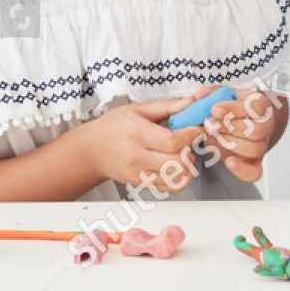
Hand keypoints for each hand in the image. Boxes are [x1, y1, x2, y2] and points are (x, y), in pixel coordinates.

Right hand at [89, 96, 207, 191]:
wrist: (92, 150)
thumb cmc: (114, 127)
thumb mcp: (138, 109)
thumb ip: (168, 106)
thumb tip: (192, 101)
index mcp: (136, 134)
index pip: (172, 141)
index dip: (191, 135)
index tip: (197, 128)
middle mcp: (136, 156)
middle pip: (177, 162)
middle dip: (190, 150)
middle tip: (188, 141)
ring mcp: (138, 173)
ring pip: (176, 179)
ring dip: (187, 166)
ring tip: (183, 154)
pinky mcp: (140, 184)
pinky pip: (169, 188)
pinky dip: (180, 178)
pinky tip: (176, 165)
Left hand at [202, 86, 283, 182]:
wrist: (245, 123)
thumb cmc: (234, 109)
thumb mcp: (226, 96)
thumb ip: (213, 93)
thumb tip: (200, 95)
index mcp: (261, 106)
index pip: (255, 107)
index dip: (235, 109)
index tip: (215, 109)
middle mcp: (266, 126)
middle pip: (256, 130)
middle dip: (229, 127)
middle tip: (209, 124)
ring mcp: (262, 145)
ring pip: (255, 149)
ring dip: (231, 144)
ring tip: (212, 137)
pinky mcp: (255, 162)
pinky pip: (255, 172)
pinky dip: (242, 170)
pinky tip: (229, 162)